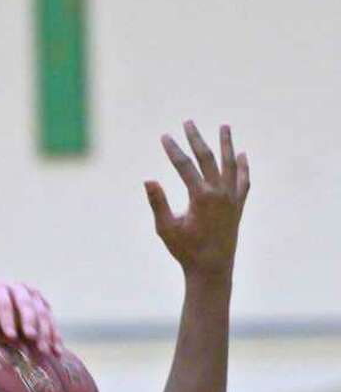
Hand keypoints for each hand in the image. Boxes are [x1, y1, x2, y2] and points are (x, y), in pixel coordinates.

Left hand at [0, 285, 58, 354]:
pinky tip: (57, 351)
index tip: (10, 335)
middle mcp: (19, 288)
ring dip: (46, 329)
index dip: (7, 316)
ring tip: (44, 349)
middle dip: (30, 320)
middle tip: (30, 338)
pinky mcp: (44, 308)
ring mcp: (34, 297)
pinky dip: (55, 335)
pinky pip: (52, 320)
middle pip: (26, 302)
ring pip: (42, 311)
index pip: (3, 300)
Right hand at [145, 121, 249, 279]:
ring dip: (227, 144)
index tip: (164, 136)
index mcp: (201, 197)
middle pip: (208, 158)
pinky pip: (243, 182)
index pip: (185, 166)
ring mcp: (232, 199)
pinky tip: (242, 155)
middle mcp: (220, 193)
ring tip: (225, 126)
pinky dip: (243, 168)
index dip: (173, 150)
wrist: (212, 269)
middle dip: (196, 139)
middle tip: (188, 122)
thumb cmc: (186, 250)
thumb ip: (158, 202)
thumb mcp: (166, 228)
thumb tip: (148, 180)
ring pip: (230, 164)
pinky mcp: (238, 206)